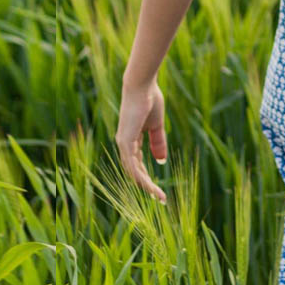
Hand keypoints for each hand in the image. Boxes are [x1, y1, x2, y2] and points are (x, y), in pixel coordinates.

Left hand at [115, 78, 167, 203]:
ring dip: (146, 185)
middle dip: (146, 185)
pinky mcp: (126, 141)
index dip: (147, 175)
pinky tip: (151, 186)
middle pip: (134, 171)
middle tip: (159, 198)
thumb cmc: (150, 100)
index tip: (157, 187)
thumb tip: (161, 161)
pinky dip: (142, 177)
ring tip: (159, 196)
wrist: (142, 86)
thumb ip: (158, 143)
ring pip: (133, 171)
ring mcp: (123, 143)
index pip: (137, 163)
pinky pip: (133, 165)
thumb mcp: (156, 126)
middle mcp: (124, 143)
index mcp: (130, 139)